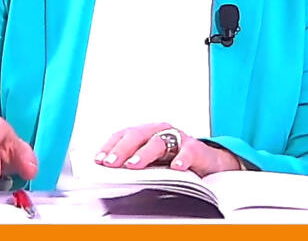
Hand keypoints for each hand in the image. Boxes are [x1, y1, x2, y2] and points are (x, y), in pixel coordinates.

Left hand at [94, 122, 240, 176]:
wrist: (209, 163)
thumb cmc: (175, 161)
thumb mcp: (152, 163)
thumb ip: (134, 165)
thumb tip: (109, 175)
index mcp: (146, 134)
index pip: (124, 135)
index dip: (110, 146)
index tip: (99, 160)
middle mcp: (161, 132)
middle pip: (137, 135)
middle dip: (122, 149)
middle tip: (111, 163)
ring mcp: (178, 138)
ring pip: (159, 141)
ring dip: (145, 153)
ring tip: (134, 165)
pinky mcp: (196, 148)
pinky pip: (188, 151)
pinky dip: (181, 158)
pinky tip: (175, 167)